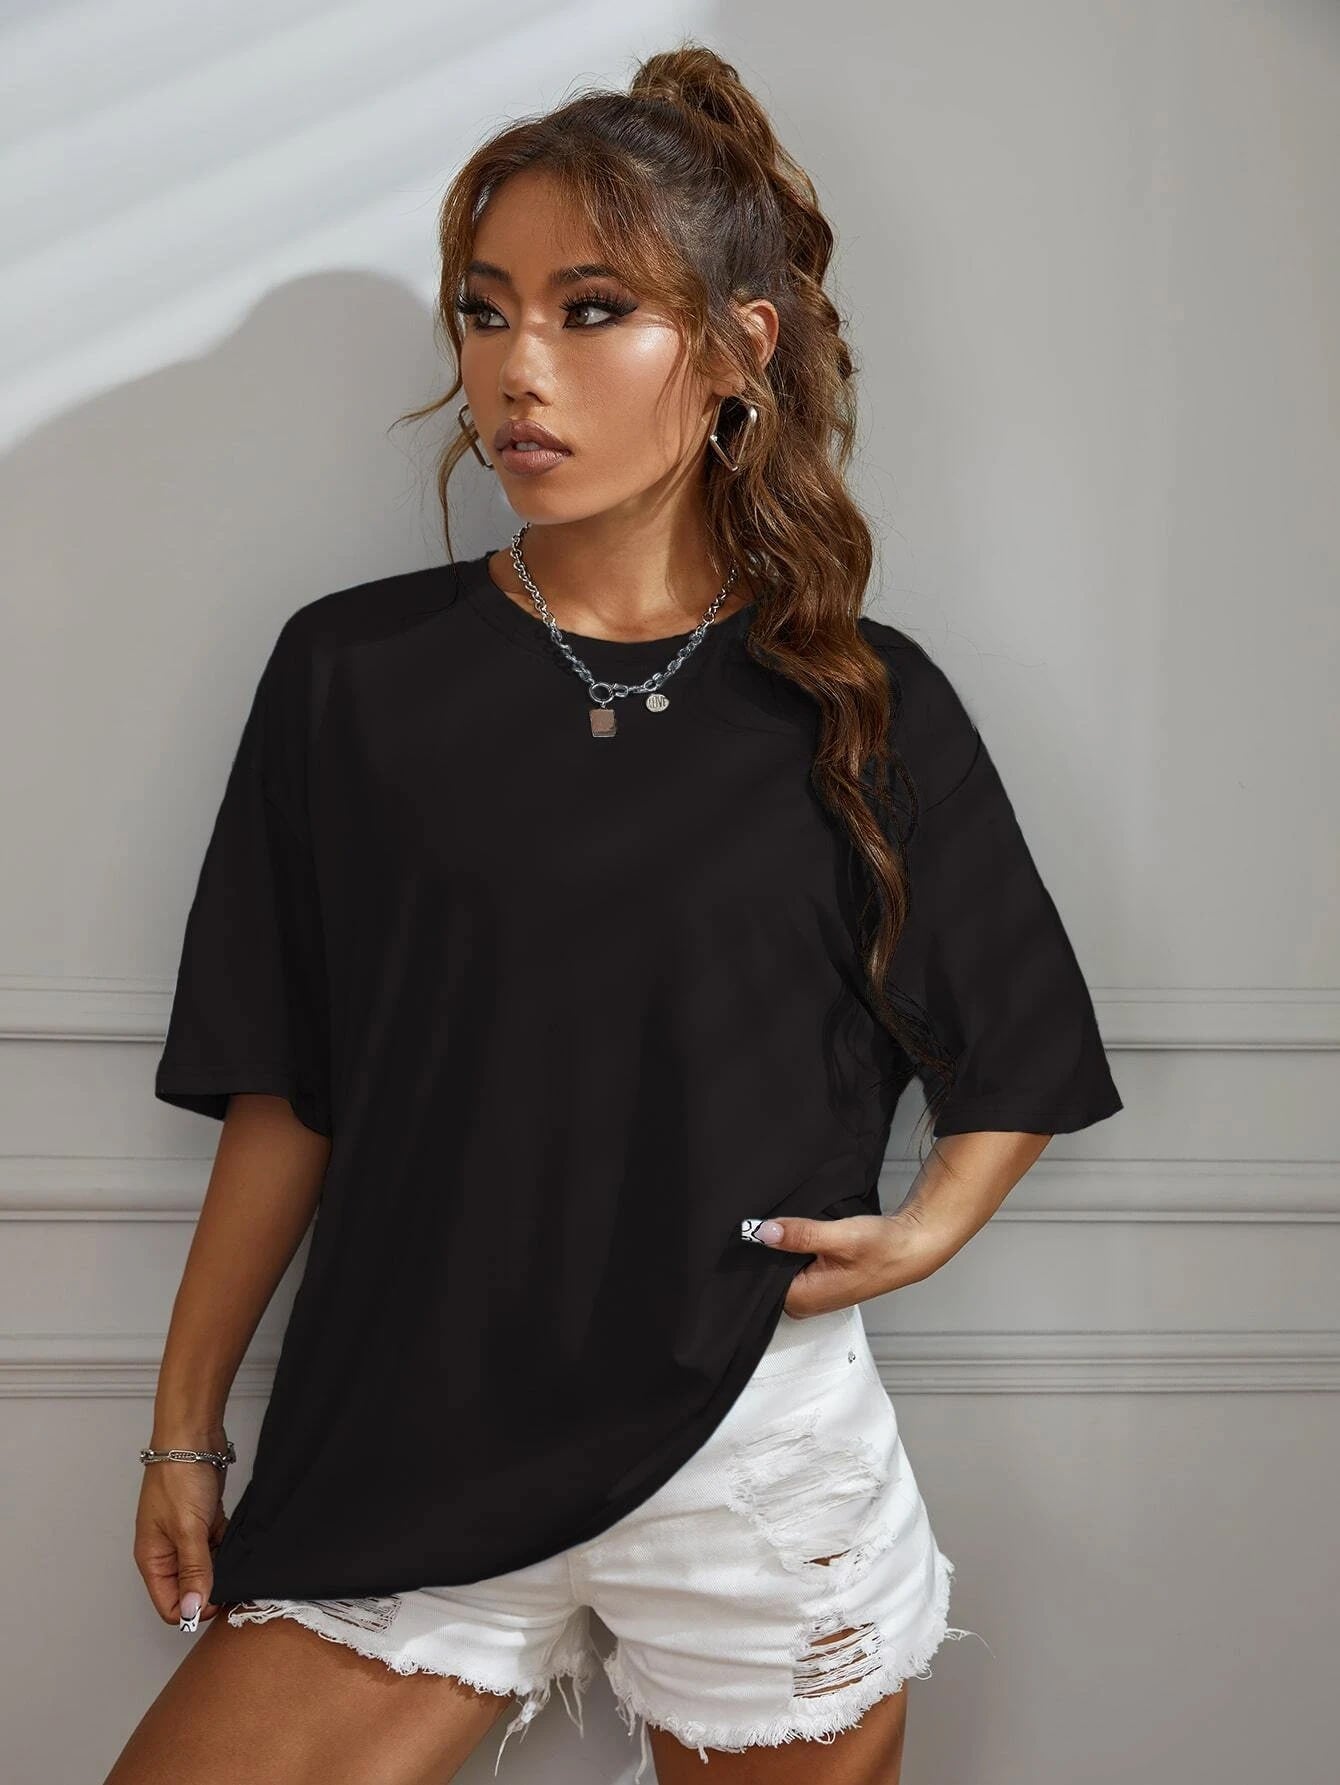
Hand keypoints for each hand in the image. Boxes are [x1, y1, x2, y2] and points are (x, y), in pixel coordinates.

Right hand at [134, 1458, 230, 1629]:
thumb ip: (193, 1570)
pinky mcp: (204, 1522)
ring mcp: (186, 1537)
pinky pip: (217, 1548)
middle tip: (236, 1585)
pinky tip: (241, 1548)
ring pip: (205, 1569)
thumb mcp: (187, 1529)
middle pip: (189, 1590)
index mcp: (153, 1559)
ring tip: (241, 1565)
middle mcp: (167, 1552)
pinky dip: (227, 1550)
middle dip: (210, 1591)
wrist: (193, 1437)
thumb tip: (192, 1610)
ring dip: (221, 1570)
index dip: (193, 1610)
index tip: (219, 1602)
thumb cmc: (178, 1476)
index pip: (169, 1605)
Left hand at [746, 1212, 936, 1318]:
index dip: (754, 1252)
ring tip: (790, 1228)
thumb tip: (762, 1231)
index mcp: (804, 1299)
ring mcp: (812, 1295)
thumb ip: (800, 1234)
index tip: (750, 1230)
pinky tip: (801, 1236)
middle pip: (767, 1275)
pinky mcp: (819, 1283)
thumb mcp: (839, 1236)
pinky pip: (794, 1267)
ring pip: (781, 1269)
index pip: (758, 1280)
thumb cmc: (883, 1248)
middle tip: (774, 1224)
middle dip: (768, 1249)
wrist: (910, 1248)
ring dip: (782, 1249)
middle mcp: (805, 1303)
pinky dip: (794, 1251)